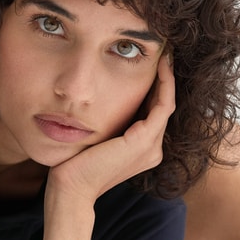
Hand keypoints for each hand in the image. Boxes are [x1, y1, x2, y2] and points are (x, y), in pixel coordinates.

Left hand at [47, 55, 175, 205]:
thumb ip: (108, 123)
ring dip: (168, 77)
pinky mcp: (143, 140)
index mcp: (144, 150)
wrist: (71, 188)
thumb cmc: (75, 164)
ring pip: (167, 103)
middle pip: (164, 106)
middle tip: (164, 52)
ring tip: (165, 54)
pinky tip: (161, 66)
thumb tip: (102, 98)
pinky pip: (163, 105)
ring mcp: (151, 146)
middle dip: (165, 78)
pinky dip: (164, 83)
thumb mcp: (96, 138)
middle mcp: (153, 149)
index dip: (157, 87)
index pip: (155, 113)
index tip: (153, 63)